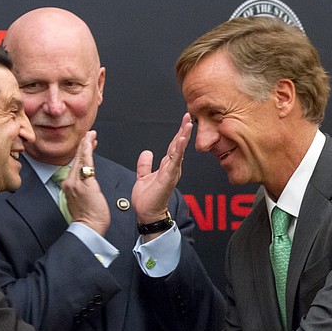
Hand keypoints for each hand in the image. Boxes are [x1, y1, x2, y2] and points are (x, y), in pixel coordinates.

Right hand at [62, 131, 109, 235]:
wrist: (87, 228)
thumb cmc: (87, 218)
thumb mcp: (80, 201)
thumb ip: (81, 190)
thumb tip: (86, 183)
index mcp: (68, 187)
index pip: (75, 165)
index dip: (80, 153)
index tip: (85, 144)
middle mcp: (70, 183)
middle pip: (76, 160)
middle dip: (83, 145)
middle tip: (88, 133)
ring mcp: (76, 183)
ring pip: (81, 160)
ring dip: (86, 145)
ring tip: (90, 135)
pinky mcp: (85, 184)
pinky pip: (87, 164)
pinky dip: (88, 152)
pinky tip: (90, 144)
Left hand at [131, 113, 192, 235]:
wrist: (147, 214)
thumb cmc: (147, 200)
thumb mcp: (143, 177)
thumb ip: (145, 165)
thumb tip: (147, 153)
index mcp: (166, 167)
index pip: (174, 146)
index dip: (178, 133)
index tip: (183, 120)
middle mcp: (172, 168)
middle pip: (178, 145)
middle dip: (183, 130)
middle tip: (188, 116)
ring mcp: (171, 173)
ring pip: (178, 151)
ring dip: (183, 137)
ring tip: (188, 124)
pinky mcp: (168, 178)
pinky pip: (175, 161)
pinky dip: (179, 150)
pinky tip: (181, 140)